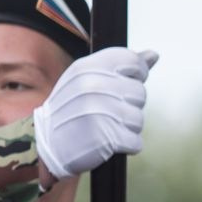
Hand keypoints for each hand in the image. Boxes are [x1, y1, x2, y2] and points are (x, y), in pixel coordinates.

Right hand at [33, 47, 157, 180]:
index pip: (131, 60)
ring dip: (127, 128)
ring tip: (106, 127)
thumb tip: (153, 55)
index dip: (137, 74)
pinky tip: (108, 142)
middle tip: (107, 113)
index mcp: (87, 68)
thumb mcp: (87, 79)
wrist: (48, 144)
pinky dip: (126, 146)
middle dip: (129, 105)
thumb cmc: (71, 110)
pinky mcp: (108, 138)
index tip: (126, 84)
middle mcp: (93, 87)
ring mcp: (100, 113)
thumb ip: (122, 66)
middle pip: (139, 92)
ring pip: (139, 119)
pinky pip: (136, 142)